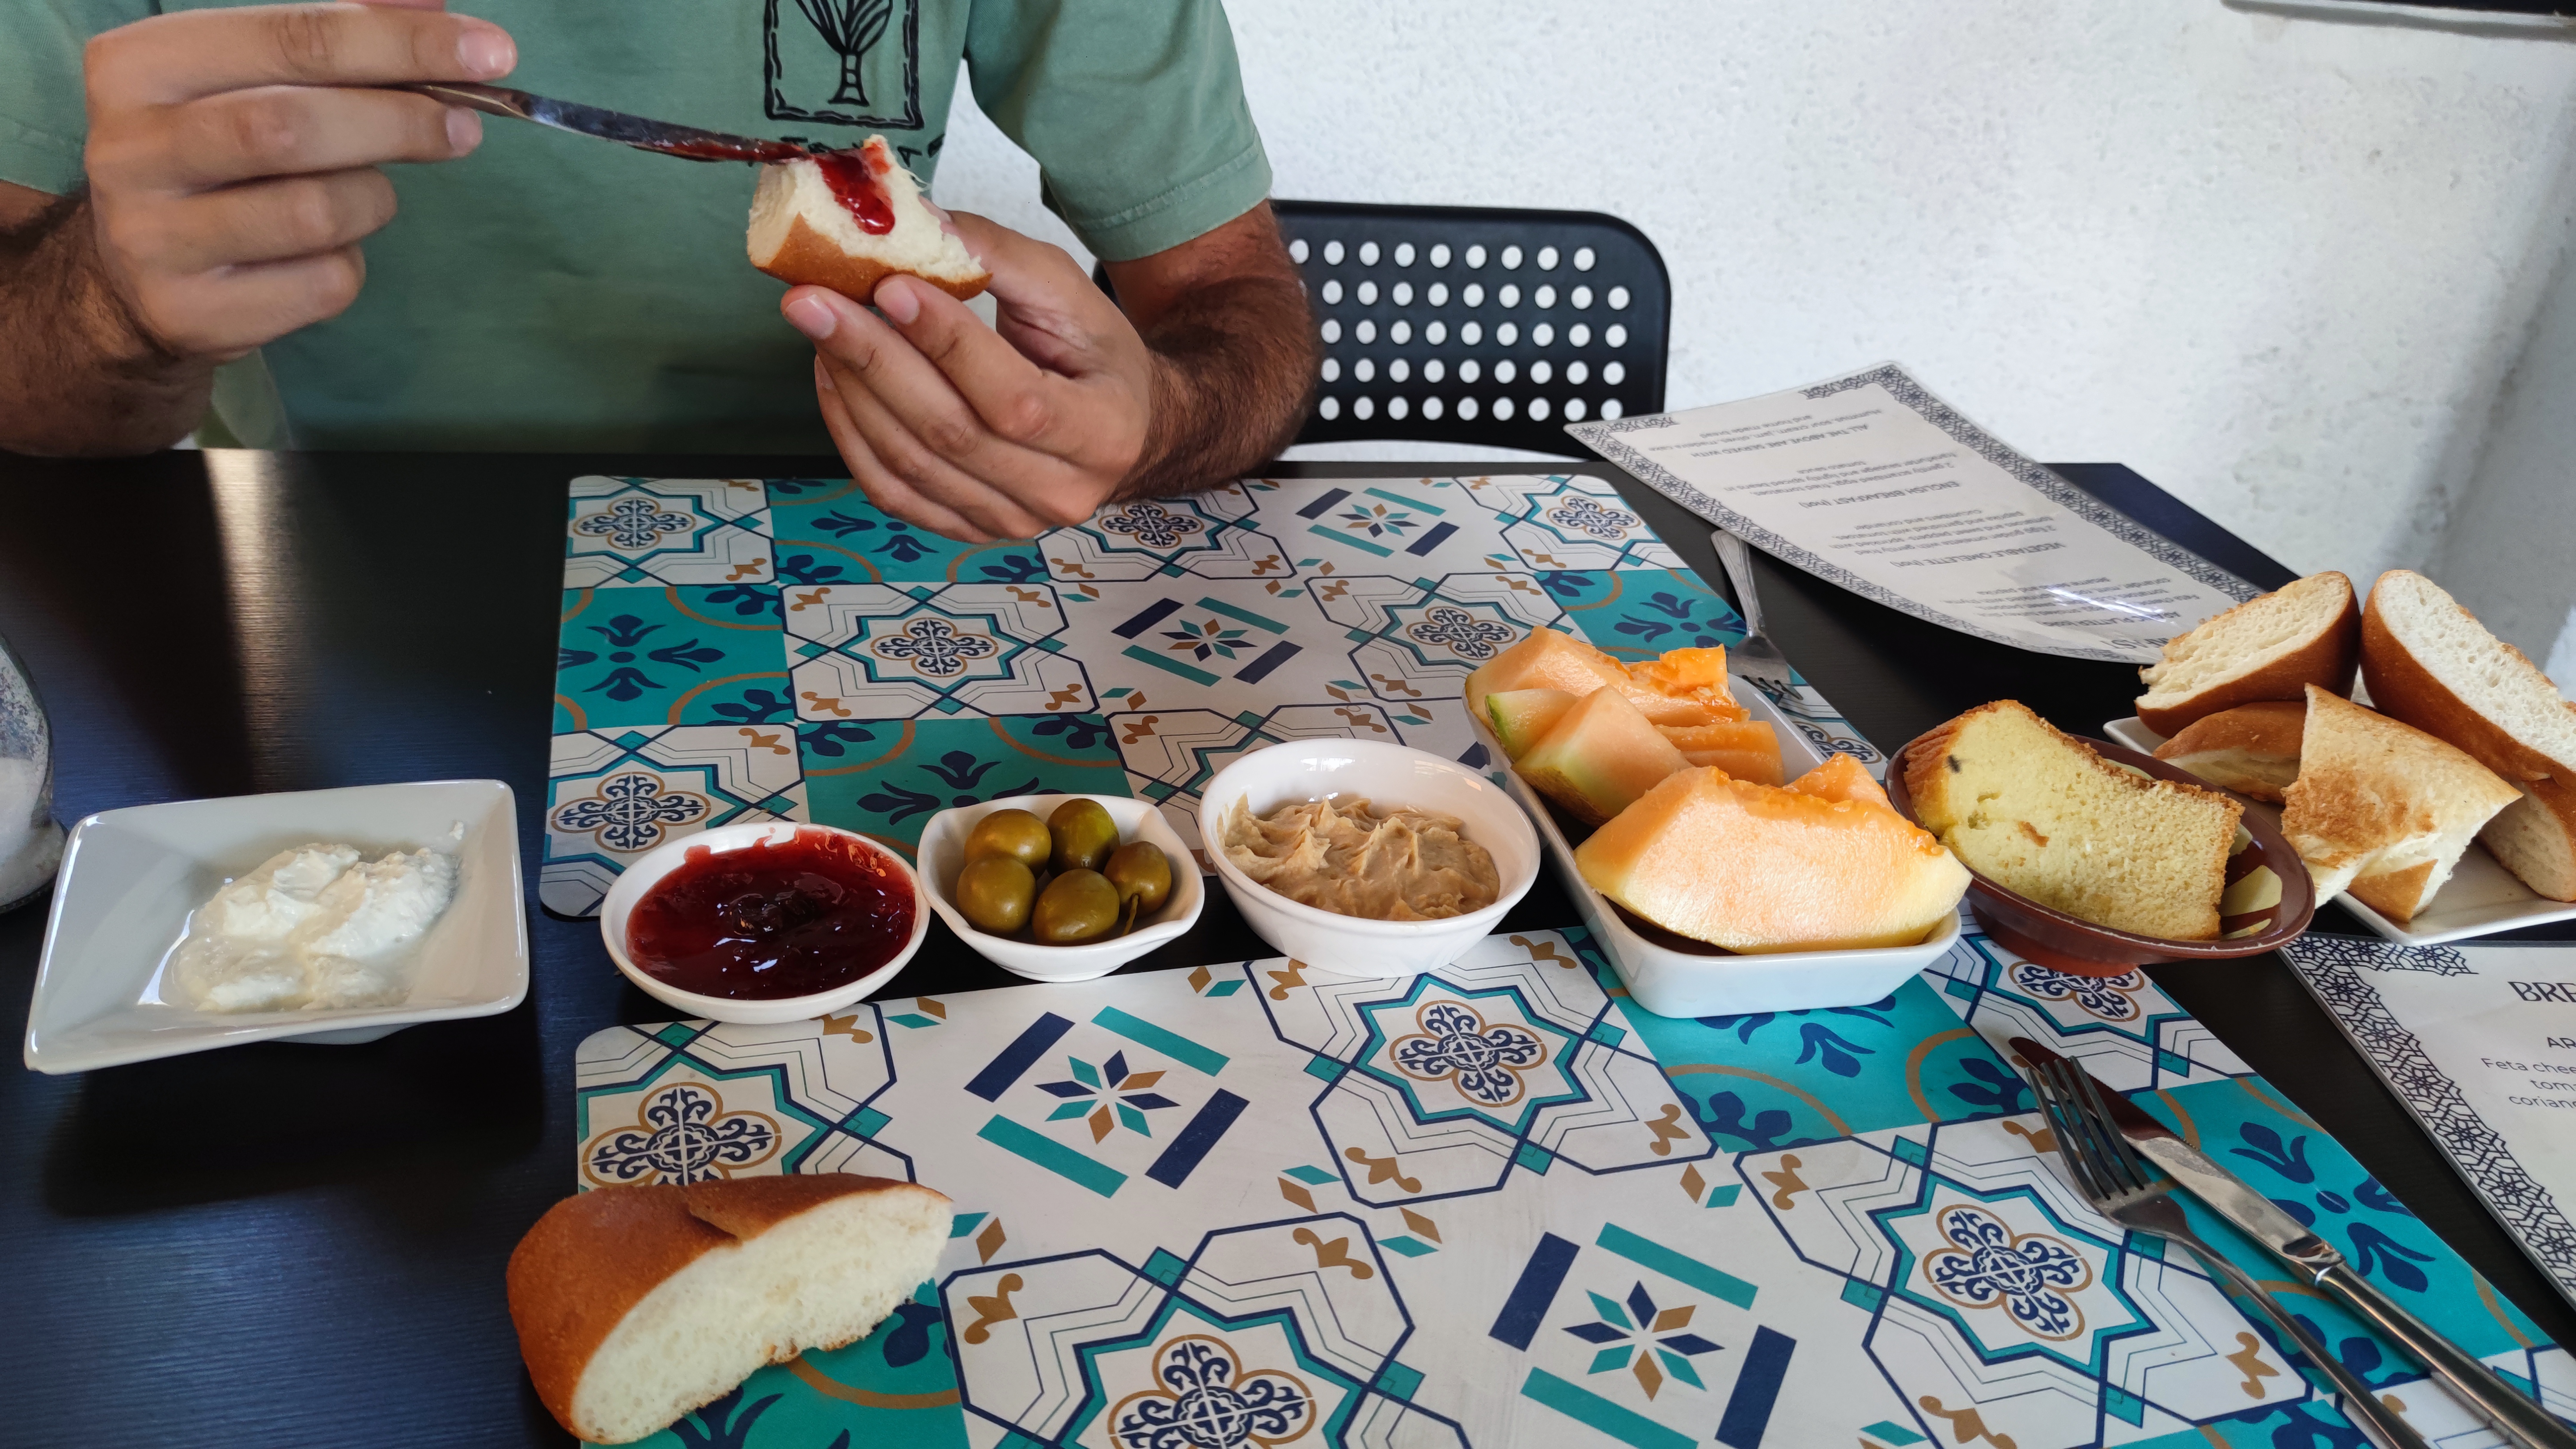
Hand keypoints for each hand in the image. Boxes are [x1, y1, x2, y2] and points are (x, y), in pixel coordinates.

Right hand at [81, 0, 515, 359]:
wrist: (135, 272)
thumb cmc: (216, 156)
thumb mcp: (251, 81)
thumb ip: (333, 36)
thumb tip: (431, 8)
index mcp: (141, 66)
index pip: (292, 39)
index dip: (400, 43)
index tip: (489, 53)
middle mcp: (132, 149)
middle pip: (296, 126)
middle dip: (400, 122)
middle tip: (464, 125)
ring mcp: (155, 238)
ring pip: (316, 213)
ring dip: (372, 200)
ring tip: (365, 193)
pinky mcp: (194, 311)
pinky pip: (321, 284)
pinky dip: (349, 263)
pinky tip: (321, 252)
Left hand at [784, 213, 1159, 542]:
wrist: (1119, 428)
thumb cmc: (1094, 356)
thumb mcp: (1069, 292)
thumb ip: (1000, 257)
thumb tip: (919, 221)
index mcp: (1104, 432)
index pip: (1016, 400)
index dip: (948, 345)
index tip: (892, 285)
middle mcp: (1060, 492)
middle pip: (950, 434)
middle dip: (873, 359)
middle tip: (815, 300)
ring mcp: (1010, 520)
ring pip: (909, 463)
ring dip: (852, 388)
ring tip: (819, 325)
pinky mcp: (965, 527)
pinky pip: (889, 490)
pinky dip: (849, 431)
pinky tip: (832, 375)